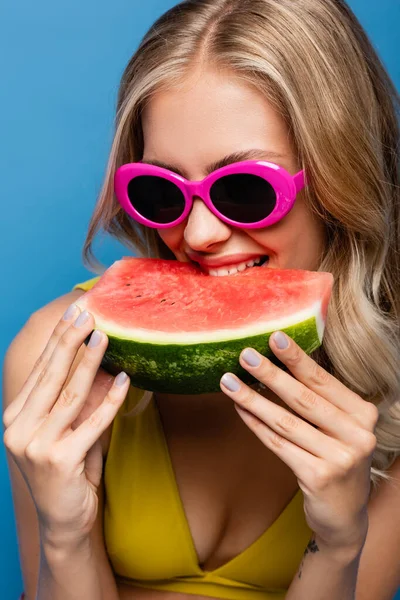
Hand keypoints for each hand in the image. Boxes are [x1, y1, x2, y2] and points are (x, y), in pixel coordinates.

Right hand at [3, 305, 129, 544]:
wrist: (63, 521)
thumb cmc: (67, 469)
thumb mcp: (64, 429)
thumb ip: (73, 399)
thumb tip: (99, 358)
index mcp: (15, 416)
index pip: (41, 370)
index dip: (58, 339)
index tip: (74, 313)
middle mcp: (18, 429)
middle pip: (51, 376)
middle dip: (71, 341)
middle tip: (88, 314)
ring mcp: (36, 447)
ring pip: (70, 395)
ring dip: (90, 363)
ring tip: (105, 337)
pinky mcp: (60, 462)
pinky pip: (93, 424)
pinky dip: (111, 401)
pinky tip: (125, 381)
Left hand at [220, 331, 378, 554]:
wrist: (345, 515)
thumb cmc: (337, 458)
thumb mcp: (340, 427)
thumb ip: (321, 400)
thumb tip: (280, 362)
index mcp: (363, 414)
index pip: (323, 381)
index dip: (297, 359)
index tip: (274, 337)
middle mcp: (357, 435)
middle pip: (304, 399)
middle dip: (271, 375)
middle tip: (245, 355)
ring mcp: (340, 458)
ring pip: (286, 422)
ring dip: (253, 399)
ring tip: (229, 382)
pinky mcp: (319, 477)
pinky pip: (279, 444)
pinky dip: (256, 425)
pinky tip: (240, 409)